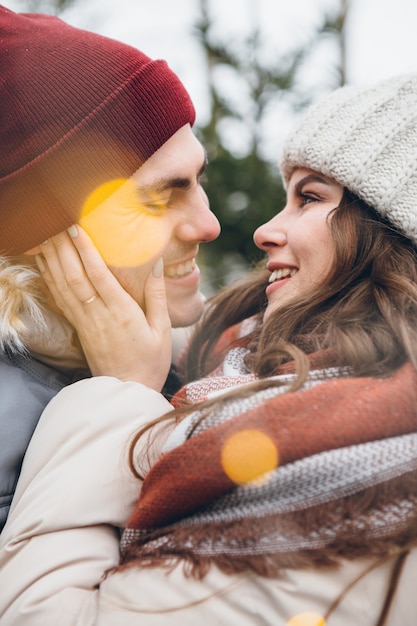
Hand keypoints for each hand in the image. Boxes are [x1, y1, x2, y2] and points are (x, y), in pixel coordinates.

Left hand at [35, 226, 170, 390]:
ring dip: (52, 259)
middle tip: (56, 221)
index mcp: (122, 313)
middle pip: (74, 276)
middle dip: (63, 247)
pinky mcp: (78, 329)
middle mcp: (98, 316)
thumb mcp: (162, 329)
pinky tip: (45, 262)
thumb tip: (156, 263)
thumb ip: (157, 295)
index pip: (98, 276)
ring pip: (63, 286)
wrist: (128, 391)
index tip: (77, 227)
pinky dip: (50, 278)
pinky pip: (60, 299)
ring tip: (46, 234)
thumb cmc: (150, 361)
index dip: (85, 250)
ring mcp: (85, 323)